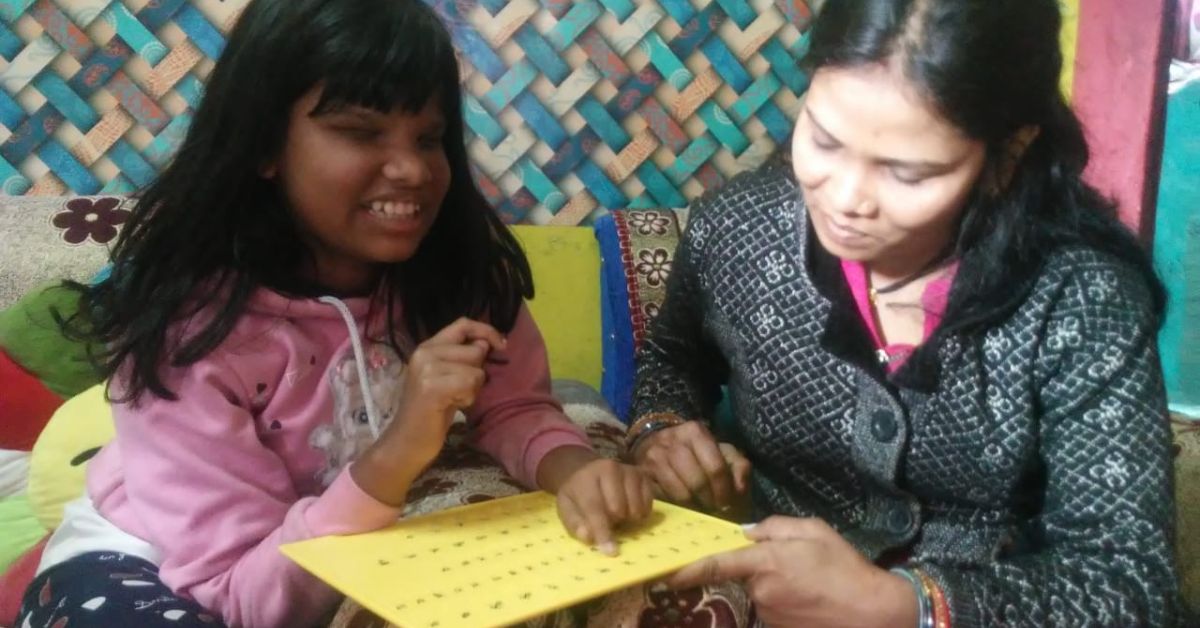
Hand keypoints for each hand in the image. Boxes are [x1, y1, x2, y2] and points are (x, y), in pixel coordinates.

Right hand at [352, 318, 505, 505]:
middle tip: (459, 391)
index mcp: (426, 347)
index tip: (502, 345)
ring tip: (453, 400)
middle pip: (475, 350)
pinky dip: (468, 398)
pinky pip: (470, 383)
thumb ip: (462, 358)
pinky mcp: (431, 387)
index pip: (463, 324)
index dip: (486, 331)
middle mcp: (424, 352)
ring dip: (472, 389)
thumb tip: (488, 343)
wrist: (406, 442)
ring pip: (475, 369)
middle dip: (477, 373)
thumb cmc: (430, 413)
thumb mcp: (447, 378)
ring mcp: (426, 368)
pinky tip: (452, 406)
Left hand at [543, 448, 654, 555]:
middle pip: (618, 507)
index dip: (602, 531)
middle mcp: (609, 468)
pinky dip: (642, 512)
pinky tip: (631, 510)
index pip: (595, 507)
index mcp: (586, 478)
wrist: (590, 473)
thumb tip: (589, 536)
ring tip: (619, 514)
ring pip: (635, 506)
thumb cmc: (578, 495)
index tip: (610, 551)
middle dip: (614, 521)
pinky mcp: (643, 475)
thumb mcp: (567, 507)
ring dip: (629, 517)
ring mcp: (628, 470)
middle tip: (609, 520)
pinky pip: (649, 501)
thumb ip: (575, 523)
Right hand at [632, 420, 750, 510]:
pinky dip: (675, 506)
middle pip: (697, 481)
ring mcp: (654, 457)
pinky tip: (683, 506)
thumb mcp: (722, 452)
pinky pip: (663, 498)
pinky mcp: (642, 474)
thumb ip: (739, 466)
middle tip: (714, 509)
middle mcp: (672, 441)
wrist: (658, 443)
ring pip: (679, 493)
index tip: (727, 504)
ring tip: (700, 508)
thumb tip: (740, 488)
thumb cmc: (697, 452)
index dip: (724, 490)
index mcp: (695, 432)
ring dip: (694, 506)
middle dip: (709, 500)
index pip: (715, 468)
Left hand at [668, 516, 917, 627]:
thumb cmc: (845, 567)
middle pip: (746, 574)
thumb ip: (775, 527)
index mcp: (766, 562)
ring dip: (776, 584)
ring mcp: (769, 613)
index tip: (667, 574)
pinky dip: (787, 600)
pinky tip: (812, 597)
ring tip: (811, 581)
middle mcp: (761, 591)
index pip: (717, 564)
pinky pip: (774, 607)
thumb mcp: (813, 531)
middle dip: (762, 567)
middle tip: (797, 564)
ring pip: (761, 591)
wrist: (872, 612)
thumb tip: (747, 533)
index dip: (689, 570)